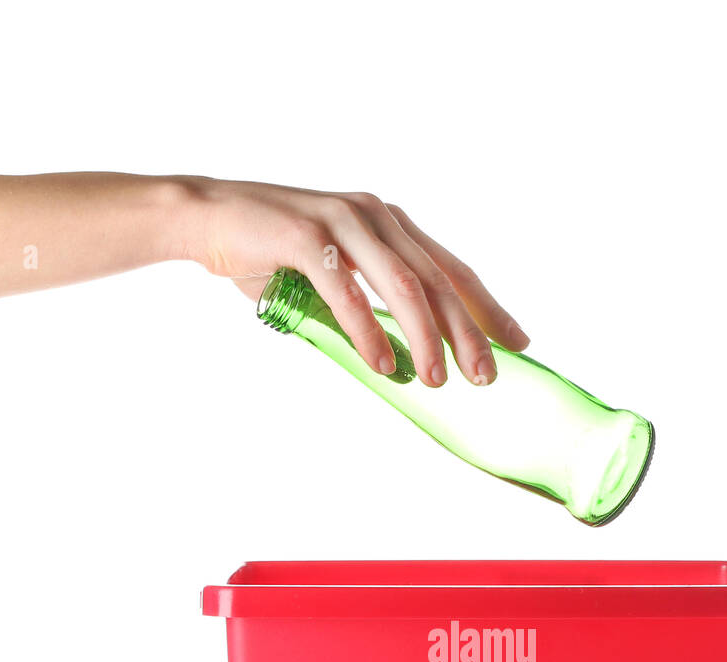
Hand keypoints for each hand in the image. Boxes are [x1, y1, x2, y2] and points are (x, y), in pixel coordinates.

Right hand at [184, 178, 529, 385]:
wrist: (208, 218)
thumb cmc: (272, 253)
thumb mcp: (334, 279)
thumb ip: (370, 307)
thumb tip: (405, 360)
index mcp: (390, 226)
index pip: (452, 270)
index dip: (488, 308)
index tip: (519, 344)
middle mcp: (375, 216)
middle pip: (438, 280)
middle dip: (467, 332)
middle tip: (485, 377)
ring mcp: (341, 220)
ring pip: (402, 283)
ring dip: (424, 336)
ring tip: (437, 379)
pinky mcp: (305, 234)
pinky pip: (347, 289)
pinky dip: (368, 330)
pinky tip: (384, 363)